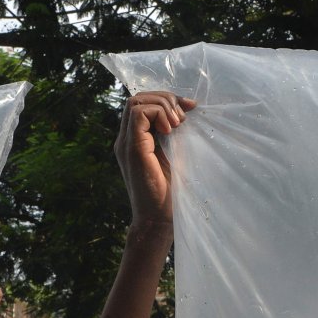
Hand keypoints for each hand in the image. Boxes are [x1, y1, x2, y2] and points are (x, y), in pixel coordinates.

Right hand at [113, 91, 196, 228]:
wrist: (159, 220)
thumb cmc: (170, 193)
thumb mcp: (175, 156)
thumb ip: (174, 136)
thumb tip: (188, 111)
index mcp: (136, 140)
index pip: (144, 104)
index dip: (166, 99)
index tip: (190, 108)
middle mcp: (126, 139)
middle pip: (138, 98)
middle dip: (165, 98)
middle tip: (184, 115)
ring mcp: (126, 143)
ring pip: (136, 101)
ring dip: (163, 105)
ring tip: (178, 123)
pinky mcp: (132, 148)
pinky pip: (138, 113)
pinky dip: (158, 114)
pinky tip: (171, 130)